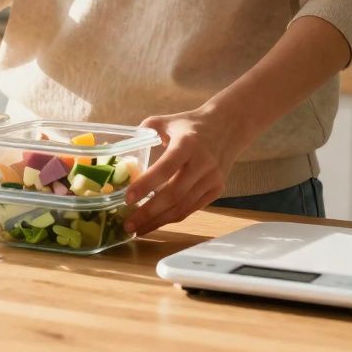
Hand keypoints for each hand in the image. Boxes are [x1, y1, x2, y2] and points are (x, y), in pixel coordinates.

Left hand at [122, 104, 255, 235]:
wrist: (229, 126)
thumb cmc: (190, 124)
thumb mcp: (167, 122)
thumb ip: (144, 133)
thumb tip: (122, 151)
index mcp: (187, 143)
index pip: (165, 167)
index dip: (146, 185)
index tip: (127, 199)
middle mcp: (202, 163)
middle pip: (174, 194)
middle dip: (149, 212)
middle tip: (128, 225)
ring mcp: (212, 179)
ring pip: (183, 206)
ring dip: (159, 221)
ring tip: (138, 230)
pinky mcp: (217, 189)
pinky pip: (192, 208)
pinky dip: (172, 217)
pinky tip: (156, 222)